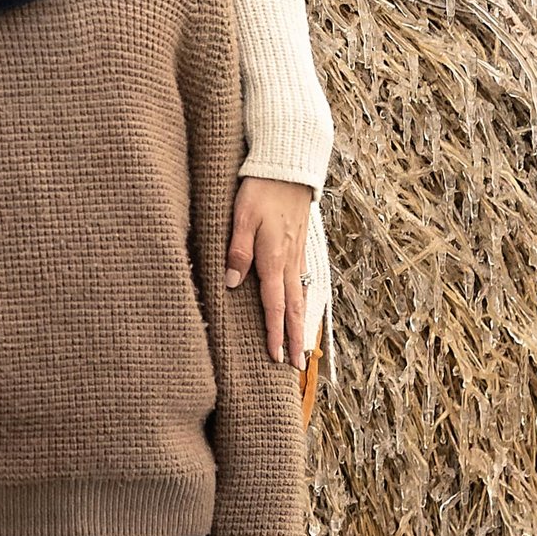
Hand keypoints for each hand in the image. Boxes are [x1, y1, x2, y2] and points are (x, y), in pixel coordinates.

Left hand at [225, 177, 312, 369]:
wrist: (288, 168)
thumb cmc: (260, 190)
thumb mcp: (241, 217)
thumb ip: (237, 251)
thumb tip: (231, 283)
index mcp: (274, 258)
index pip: (275, 305)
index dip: (275, 333)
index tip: (276, 358)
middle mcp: (289, 262)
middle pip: (294, 309)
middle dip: (295, 339)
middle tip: (296, 367)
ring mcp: (297, 255)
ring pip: (301, 297)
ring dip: (302, 324)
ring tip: (302, 347)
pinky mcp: (299, 247)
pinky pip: (303, 282)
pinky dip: (304, 303)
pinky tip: (302, 309)